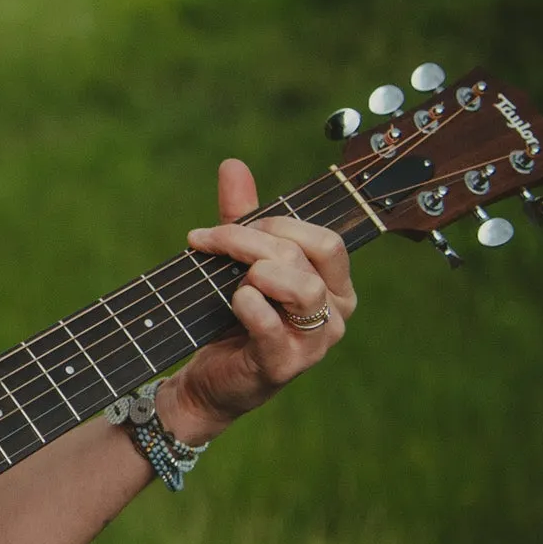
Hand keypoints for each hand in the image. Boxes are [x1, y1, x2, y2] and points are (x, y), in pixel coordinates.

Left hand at [165, 158, 356, 441]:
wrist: (207, 379)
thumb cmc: (231, 318)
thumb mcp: (238, 262)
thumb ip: (241, 215)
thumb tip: (233, 164)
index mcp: (334, 284)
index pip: (323, 239)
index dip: (274, 224)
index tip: (226, 228)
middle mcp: (335, 312)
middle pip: (309, 254)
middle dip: (254, 240)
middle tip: (212, 244)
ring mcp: (315, 342)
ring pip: (301, 287)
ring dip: (254, 270)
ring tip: (227, 279)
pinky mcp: (284, 364)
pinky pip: (272, 324)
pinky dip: (247, 305)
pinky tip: (232, 301)